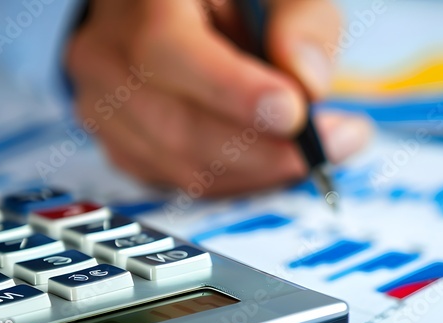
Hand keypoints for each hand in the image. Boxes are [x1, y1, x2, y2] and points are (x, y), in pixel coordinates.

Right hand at [65, 0, 370, 194]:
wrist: (174, 16)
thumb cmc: (230, 2)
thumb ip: (302, 23)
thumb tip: (308, 82)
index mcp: (140, 2)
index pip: (167, 50)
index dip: (232, 92)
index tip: (294, 115)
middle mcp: (107, 55)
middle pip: (179, 125)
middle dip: (269, 148)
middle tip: (337, 142)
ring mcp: (105, 109)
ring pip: (186, 166)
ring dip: (266, 169)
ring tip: (321, 147)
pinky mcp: (126, 149)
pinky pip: (188, 184)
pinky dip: (245, 180)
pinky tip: (279, 157)